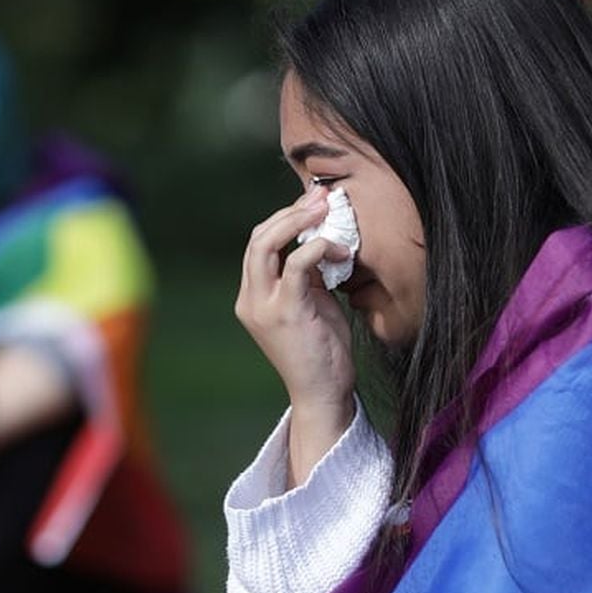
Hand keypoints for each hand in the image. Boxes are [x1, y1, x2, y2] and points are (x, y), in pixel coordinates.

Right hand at [235, 187, 355, 483]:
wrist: (323, 394)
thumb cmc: (322, 351)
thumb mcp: (311, 304)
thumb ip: (307, 275)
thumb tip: (321, 237)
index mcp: (252, 297)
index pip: (257, 244)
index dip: (284, 218)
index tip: (314, 203)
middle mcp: (250, 300)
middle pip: (257, 238)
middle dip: (290, 212)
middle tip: (322, 198)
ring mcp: (264, 307)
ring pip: (266, 244)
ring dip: (298, 221)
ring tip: (326, 210)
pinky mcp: (286, 312)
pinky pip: (295, 265)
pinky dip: (318, 248)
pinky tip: (341, 250)